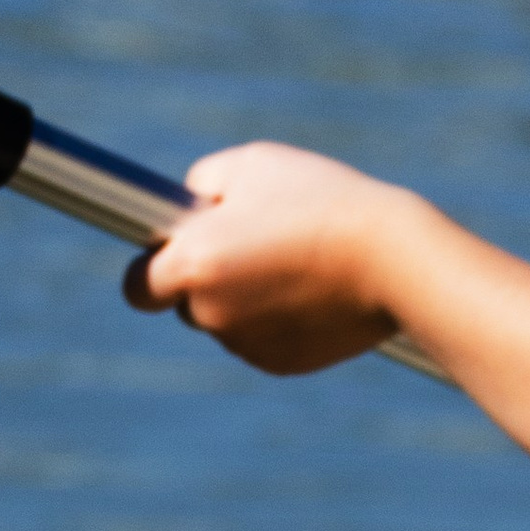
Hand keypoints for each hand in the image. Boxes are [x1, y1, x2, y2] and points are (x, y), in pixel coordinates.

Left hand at [122, 142, 416, 372]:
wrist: (392, 259)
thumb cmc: (320, 200)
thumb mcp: (252, 165)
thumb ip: (203, 185)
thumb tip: (192, 208)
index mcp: (192, 265)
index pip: (138, 287)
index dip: (152, 269)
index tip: (175, 251)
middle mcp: (210, 314)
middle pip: (187, 304)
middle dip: (208, 280)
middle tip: (251, 242)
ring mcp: (245, 346)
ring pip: (227, 323)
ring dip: (245, 299)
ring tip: (293, 259)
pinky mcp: (280, 365)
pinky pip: (262, 340)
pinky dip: (276, 320)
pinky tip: (311, 289)